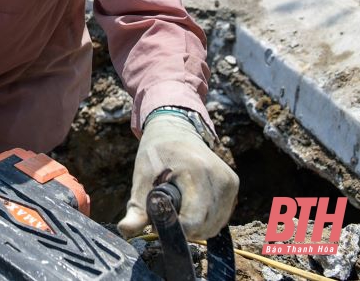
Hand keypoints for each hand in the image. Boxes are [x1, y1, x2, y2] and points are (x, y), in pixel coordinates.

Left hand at [118, 113, 238, 240]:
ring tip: (179, 206)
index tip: (159, 218)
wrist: (175, 130)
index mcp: (195, 172)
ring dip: (197, 225)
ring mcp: (229, 180)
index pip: (193, 220)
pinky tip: (192, 204)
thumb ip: (136, 208)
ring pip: (216, 224)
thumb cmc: (156, 154)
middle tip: (167, 212)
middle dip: (184, 228)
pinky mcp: (233, 183)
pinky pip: (222, 216)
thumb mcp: (142, 178)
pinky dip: (207, 218)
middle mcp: (218, 176)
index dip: (174, 227)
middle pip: (205, 225)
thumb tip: (126, 230)